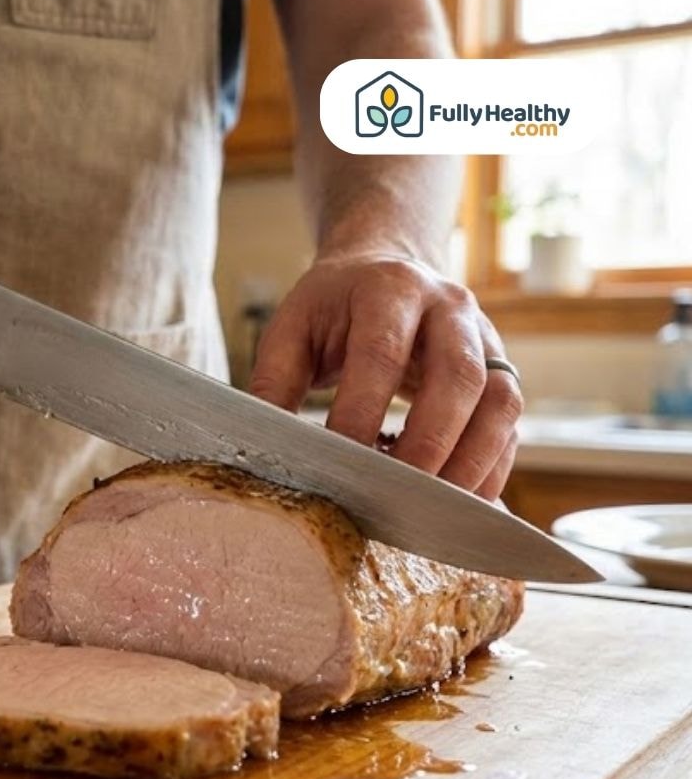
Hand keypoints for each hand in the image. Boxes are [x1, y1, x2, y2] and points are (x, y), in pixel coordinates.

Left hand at [248, 254, 521, 499]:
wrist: (387, 269)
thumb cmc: (334, 306)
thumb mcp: (293, 328)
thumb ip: (274, 382)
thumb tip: (267, 448)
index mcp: (390, 288)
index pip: (382, 353)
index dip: (364, 410)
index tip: (340, 461)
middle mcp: (450, 308)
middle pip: (458, 377)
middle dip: (429, 442)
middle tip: (397, 495)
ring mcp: (486, 340)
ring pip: (499, 402)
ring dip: (471, 462)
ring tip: (434, 509)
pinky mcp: (502, 373)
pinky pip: (510, 425)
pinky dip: (491, 468)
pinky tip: (460, 502)